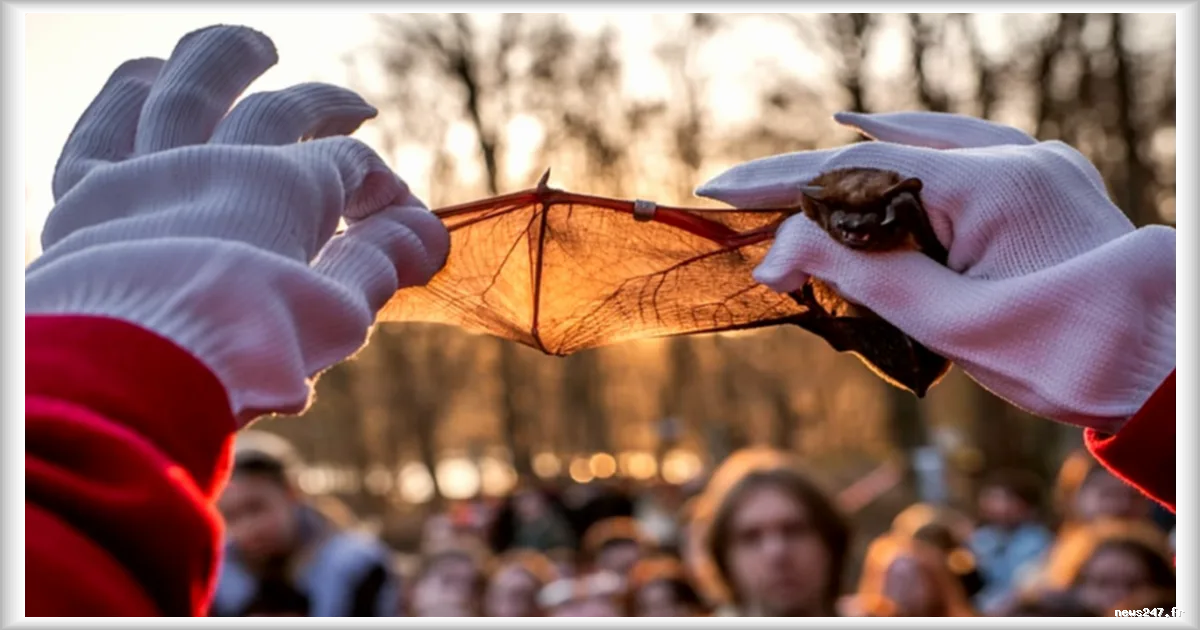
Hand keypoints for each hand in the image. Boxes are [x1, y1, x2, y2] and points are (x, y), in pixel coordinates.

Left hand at [25, 25, 449, 424]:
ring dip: (225, 61)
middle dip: (324, 107)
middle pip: (279, 113)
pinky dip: (126, 95)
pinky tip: (148, 75)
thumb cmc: (246, 351)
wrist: (134, 373)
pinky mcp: (82, 197)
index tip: (402, 221)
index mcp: (286, 190)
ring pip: (187, 92)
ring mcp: (146, 171)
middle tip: (355, 110)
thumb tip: (426, 233)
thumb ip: (378, 264)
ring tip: (253, 46)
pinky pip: (99, 128)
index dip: (383, 187)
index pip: (347, 168)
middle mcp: (216, 162)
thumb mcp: (334, 314)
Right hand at [696, 111, 1174, 432]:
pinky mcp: (1044, 184)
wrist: (1172, 372)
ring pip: (923, 144)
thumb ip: (861, 278)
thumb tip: (778, 252)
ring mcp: (1035, 167)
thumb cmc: (1073, 358)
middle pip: (884, 153)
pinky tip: (883, 144)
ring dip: (853, 162)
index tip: (720, 192)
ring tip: (794, 176)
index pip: (860, 172)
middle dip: (809, 178)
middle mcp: (1016, 159)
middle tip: (743, 196)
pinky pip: (962, 151)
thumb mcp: (954, 325)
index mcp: (994, 185)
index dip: (783, 184)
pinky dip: (911, 154)